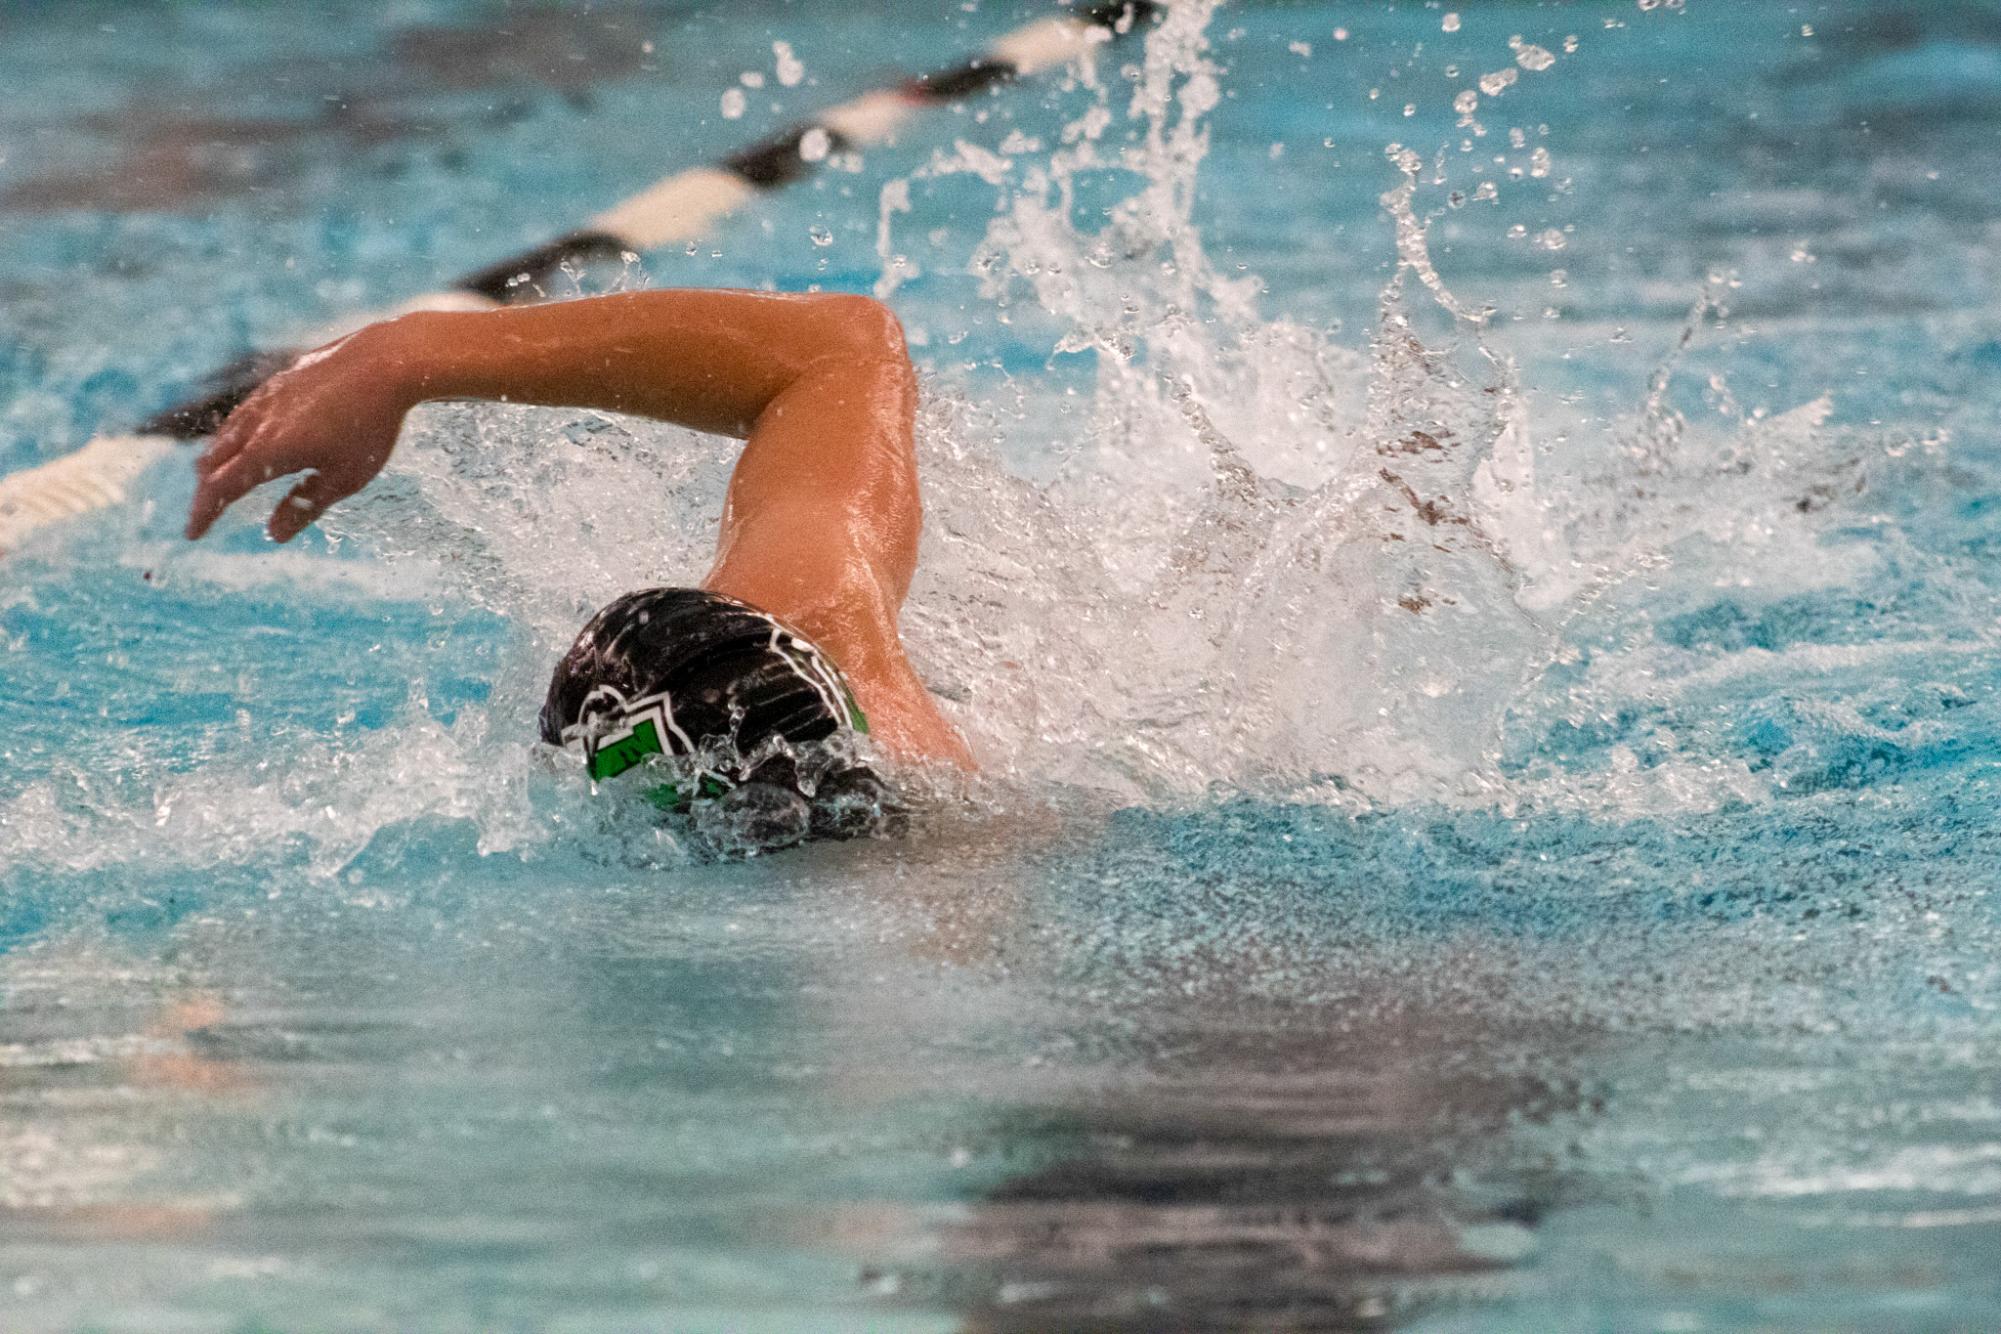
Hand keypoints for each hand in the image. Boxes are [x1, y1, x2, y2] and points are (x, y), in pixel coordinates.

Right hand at [184, 323, 416, 541]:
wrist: (385, 363)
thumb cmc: (370, 426)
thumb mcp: (344, 478)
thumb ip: (305, 506)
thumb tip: (274, 534)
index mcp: (268, 450)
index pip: (221, 488)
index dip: (204, 513)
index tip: (192, 534)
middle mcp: (257, 422)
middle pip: (215, 461)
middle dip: (207, 490)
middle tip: (205, 511)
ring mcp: (266, 397)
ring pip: (227, 433)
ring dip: (216, 459)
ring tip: (211, 475)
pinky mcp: (280, 381)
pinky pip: (244, 413)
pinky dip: (234, 434)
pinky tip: (245, 435)